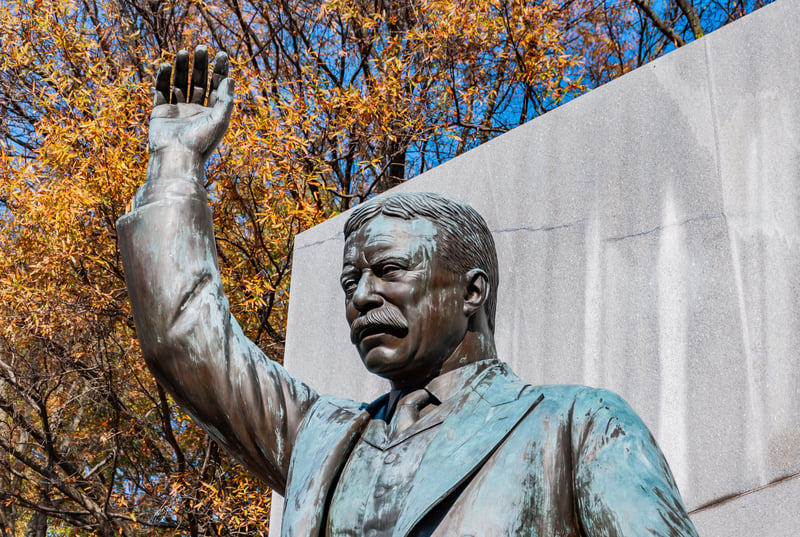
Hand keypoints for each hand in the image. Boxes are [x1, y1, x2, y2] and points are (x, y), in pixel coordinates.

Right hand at [146, 46, 233, 181]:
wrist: (177, 159)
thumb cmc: (201, 142)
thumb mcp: (219, 120)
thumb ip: (226, 99)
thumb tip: (230, 78)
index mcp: (211, 114)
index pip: (216, 87)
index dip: (219, 70)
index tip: (221, 53)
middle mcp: (195, 111)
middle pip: (199, 82)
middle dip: (200, 65)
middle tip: (201, 47)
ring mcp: (177, 111)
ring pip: (180, 83)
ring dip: (182, 67)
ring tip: (183, 51)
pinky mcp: (160, 112)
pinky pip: (161, 90)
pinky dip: (163, 77)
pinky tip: (167, 64)